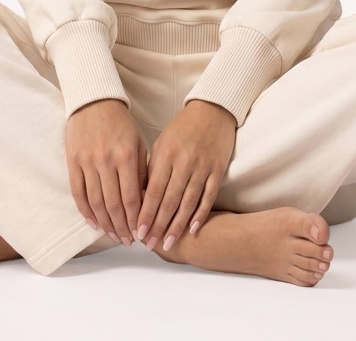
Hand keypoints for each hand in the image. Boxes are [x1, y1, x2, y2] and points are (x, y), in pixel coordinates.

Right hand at [65, 98, 148, 245]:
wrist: (94, 101)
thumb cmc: (121, 123)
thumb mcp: (139, 144)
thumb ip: (142, 172)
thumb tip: (145, 203)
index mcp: (127, 156)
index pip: (132, 198)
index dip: (136, 220)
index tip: (141, 234)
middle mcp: (106, 161)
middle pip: (113, 204)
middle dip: (122, 227)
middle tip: (129, 241)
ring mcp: (87, 162)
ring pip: (95, 202)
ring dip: (105, 223)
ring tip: (114, 236)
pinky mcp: (73, 162)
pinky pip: (78, 192)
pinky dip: (85, 211)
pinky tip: (93, 223)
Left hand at [135, 99, 236, 252]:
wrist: (212, 110)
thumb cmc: (183, 128)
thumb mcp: (162, 142)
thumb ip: (153, 168)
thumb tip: (142, 197)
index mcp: (166, 153)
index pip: (154, 190)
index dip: (145, 213)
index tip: (138, 232)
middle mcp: (183, 161)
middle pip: (169, 200)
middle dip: (158, 225)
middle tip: (149, 244)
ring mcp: (202, 166)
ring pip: (188, 202)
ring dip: (177, 225)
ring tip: (168, 243)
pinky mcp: (217, 169)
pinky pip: (208, 196)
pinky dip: (201, 213)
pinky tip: (193, 229)